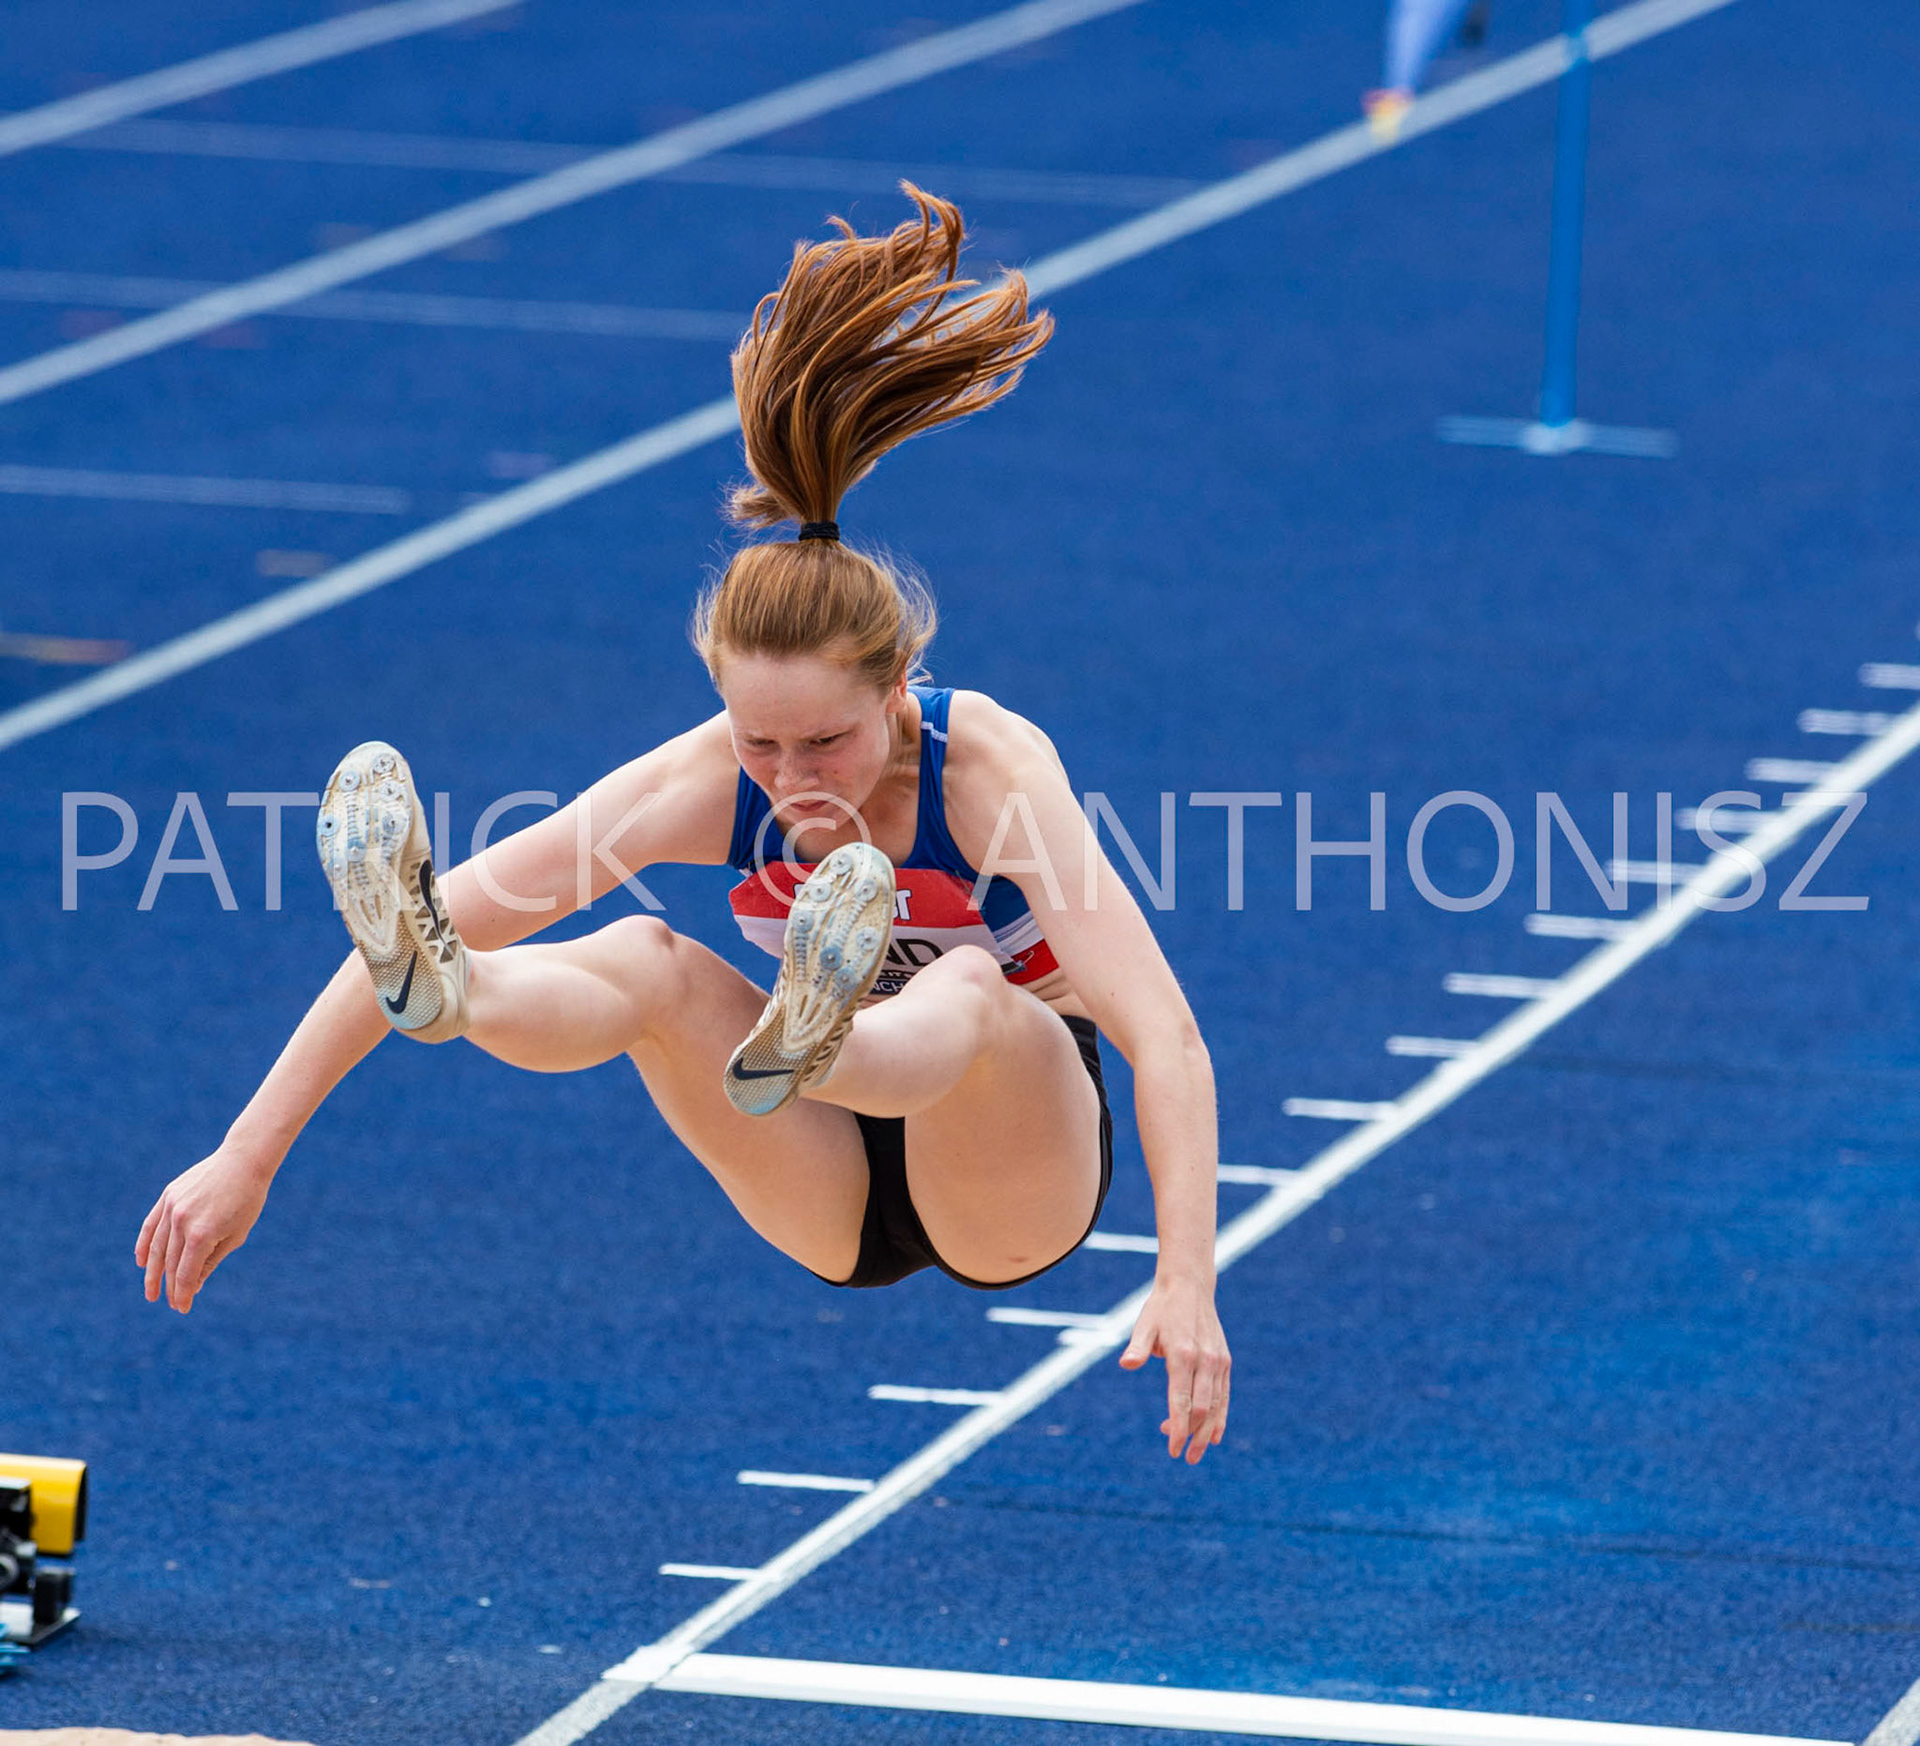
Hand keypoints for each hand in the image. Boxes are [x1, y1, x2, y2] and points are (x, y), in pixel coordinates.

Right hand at [135, 1144, 273, 1312]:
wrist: (244, 1161)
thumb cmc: (247, 1200)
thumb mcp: (236, 1235)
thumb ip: (211, 1261)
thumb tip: (193, 1285)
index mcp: (202, 1234)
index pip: (186, 1273)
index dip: (183, 1293)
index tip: (182, 1308)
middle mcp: (182, 1221)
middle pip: (171, 1263)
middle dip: (170, 1286)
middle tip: (169, 1302)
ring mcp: (172, 1207)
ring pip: (157, 1246)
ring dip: (153, 1271)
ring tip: (151, 1291)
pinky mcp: (168, 1195)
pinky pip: (151, 1225)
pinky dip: (145, 1244)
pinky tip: (142, 1262)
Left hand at [1119, 1274, 1230, 1462]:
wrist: (1190, 1287)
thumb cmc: (1161, 1308)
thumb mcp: (1144, 1324)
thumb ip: (1138, 1346)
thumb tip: (1127, 1364)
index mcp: (1183, 1355)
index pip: (1182, 1401)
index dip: (1179, 1429)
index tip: (1173, 1450)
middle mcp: (1205, 1361)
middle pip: (1202, 1409)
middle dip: (1193, 1436)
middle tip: (1183, 1457)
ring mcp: (1218, 1362)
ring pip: (1216, 1406)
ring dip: (1206, 1432)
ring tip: (1195, 1453)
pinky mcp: (1224, 1362)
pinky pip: (1225, 1395)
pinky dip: (1221, 1417)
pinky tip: (1215, 1435)